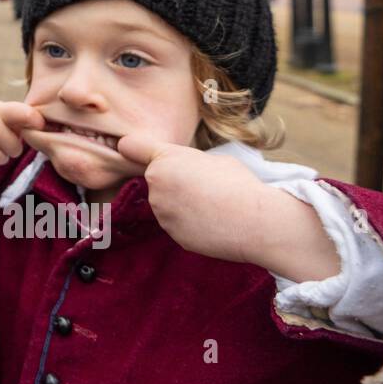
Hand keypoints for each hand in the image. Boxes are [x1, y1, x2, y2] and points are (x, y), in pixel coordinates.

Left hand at [117, 134, 339, 281]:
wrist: (256, 221)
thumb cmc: (240, 184)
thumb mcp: (214, 159)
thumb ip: (189, 162)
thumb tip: (186, 170)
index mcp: (164, 160)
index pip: (132, 148)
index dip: (132, 149)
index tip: (126, 150)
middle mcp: (155, 185)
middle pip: (157, 181)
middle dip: (174, 183)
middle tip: (206, 187)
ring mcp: (162, 213)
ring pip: (167, 205)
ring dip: (182, 206)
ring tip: (213, 207)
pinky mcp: (173, 235)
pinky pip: (178, 225)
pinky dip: (191, 225)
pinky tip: (213, 223)